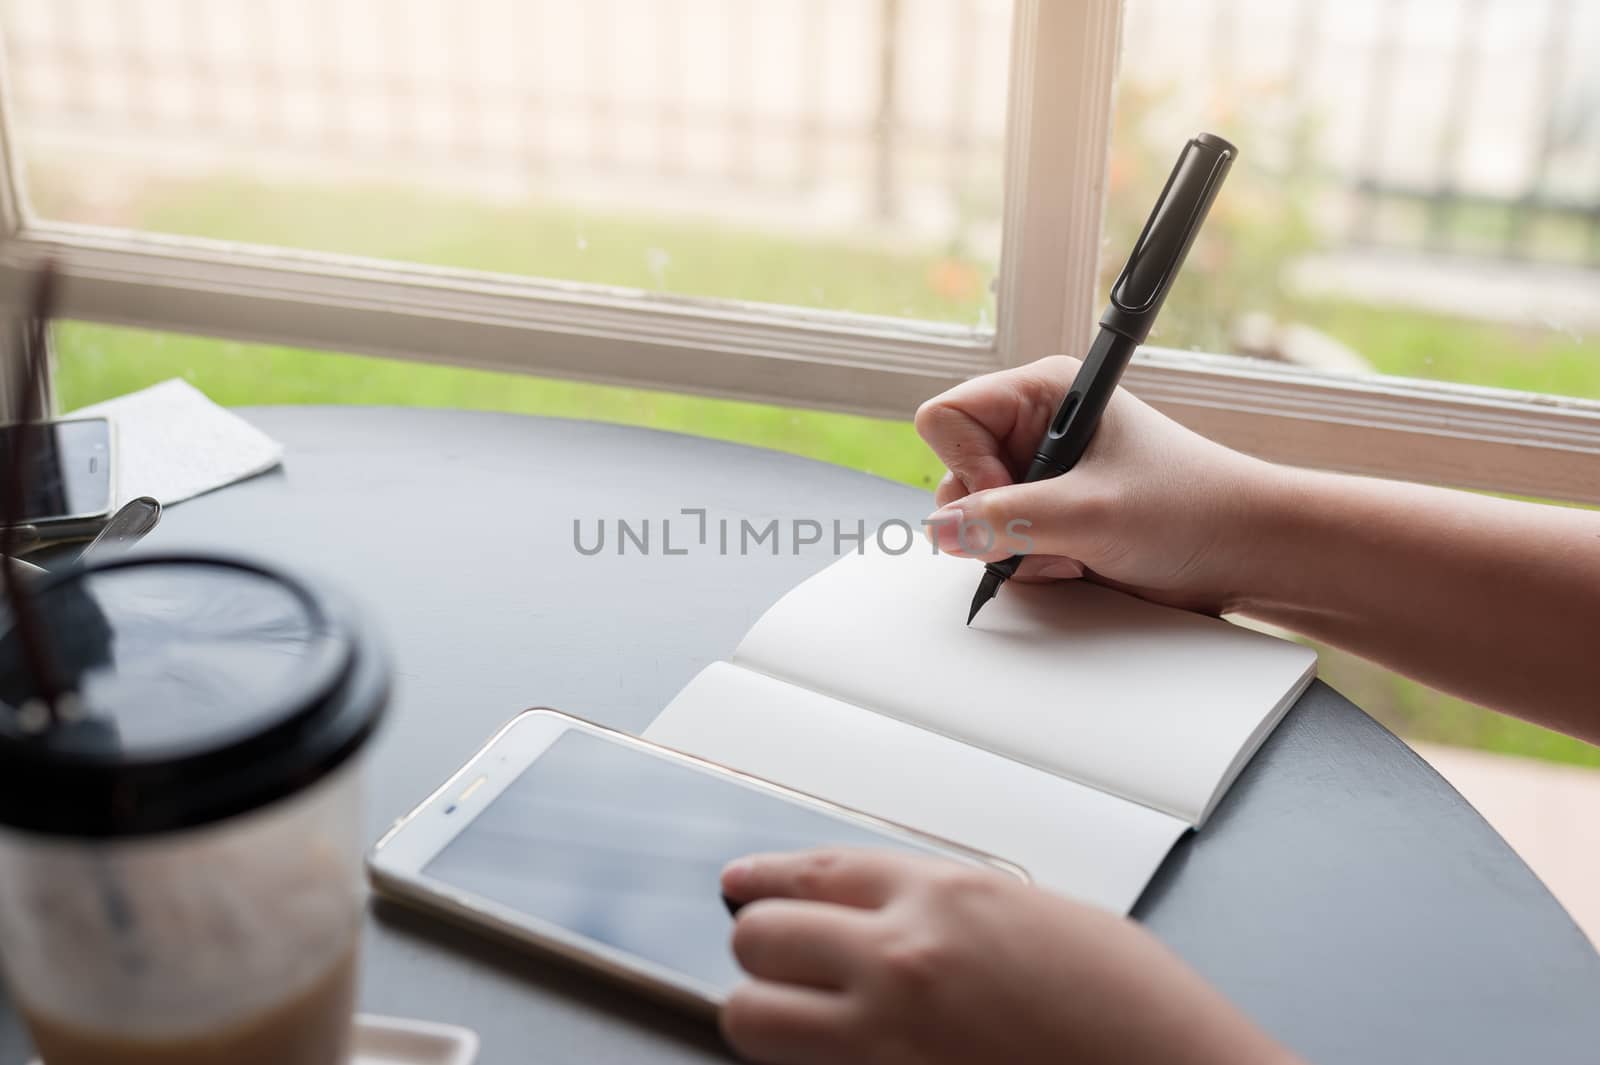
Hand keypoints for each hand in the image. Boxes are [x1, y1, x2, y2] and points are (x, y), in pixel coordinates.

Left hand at [719, 848, 1299, 1064]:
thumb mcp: (1034, 917)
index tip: (742, 884)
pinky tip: (833, 1057)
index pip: (814, 870)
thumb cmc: (1131, 1007)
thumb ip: (948, 908)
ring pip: (750, 1017)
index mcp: (943, 897)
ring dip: (762, 1012)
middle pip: (761, 937)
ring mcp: (885, 1040)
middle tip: (772, 955)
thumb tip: (890, 916)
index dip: (766, 876)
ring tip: (784, 1015)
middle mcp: (900, 961)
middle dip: (760, 945)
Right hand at [915, 355, 1274, 614]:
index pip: (948, 417)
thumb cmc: (1196, 508)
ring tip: (1072, 550)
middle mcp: (1038, 427)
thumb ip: (1007, 519)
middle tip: (1046, 531)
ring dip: (1015, 547)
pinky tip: (1075, 563)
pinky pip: (1004, 544)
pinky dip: (1031, 564)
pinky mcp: (1053, 516)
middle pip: (955, 472)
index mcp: (1046, 392)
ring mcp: (1043, 475)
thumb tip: (942, 529)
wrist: (1250, 553)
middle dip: (993, 517)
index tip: (1011, 494)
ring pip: (975, 517)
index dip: (967, 465)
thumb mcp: (1091, 512)